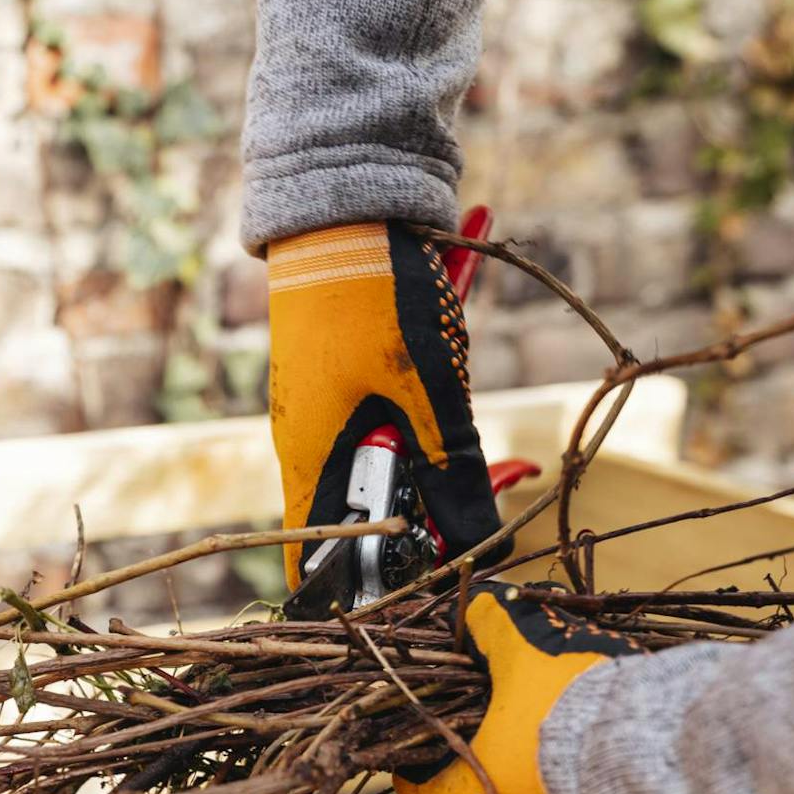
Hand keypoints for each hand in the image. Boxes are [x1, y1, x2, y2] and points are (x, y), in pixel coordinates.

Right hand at [267, 221, 504, 588]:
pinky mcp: (340, 380)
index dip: (364, 585)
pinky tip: (443, 357)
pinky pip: (387, 418)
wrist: (337, 206)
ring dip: (432, 447)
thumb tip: (476, 538)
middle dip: (429, 505)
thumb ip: (450, 464)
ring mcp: (322, 409)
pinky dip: (423, 409)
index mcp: (310, 458)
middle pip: (369, 510)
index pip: (316, 556)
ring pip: (386, 460)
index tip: (423, 586)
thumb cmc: (370, 295)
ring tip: (456, 389)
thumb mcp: (427, 385)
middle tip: (486, 479)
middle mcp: (308, 442)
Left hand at [392, 585, 658, 793]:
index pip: (417, 783)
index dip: (426, 746)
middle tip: (526, 721)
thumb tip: (477, 609)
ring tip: (588, 748)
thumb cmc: (580, 721)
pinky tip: (630, 783)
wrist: (670, 784)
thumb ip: (495, 632)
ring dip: (558, 793)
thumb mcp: (529, 657)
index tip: (446, 718)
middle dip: (502, 760)